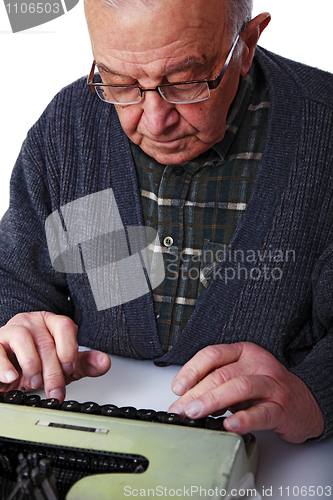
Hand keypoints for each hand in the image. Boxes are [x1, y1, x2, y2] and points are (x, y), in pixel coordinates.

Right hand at [0, 311, 110, 401]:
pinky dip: (4, 366)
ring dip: (31, 364)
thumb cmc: (37, 365)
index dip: (69, 348)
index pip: (65, 325)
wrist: (8, 371)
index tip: (70, 369)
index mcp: (50, 323)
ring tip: (34, 382)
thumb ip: (85, 364)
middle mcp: (30, 323)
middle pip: (46, 340)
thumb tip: (104, 362)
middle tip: (56, 390)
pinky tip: (12, 377)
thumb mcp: (63, 366)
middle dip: (53, 371)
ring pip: (22, 338)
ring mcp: (10, 331)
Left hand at [168, 342, 324, 442]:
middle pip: (222, 374)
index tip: (178, 387)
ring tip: (197, 413)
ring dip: (213, 401)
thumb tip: (185, 398)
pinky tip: (229, 426)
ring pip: (240, 387)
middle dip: (197, 392)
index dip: (191, 370)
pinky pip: (261, 413)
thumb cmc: (266, 388)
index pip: (212, 355)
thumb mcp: (240, 377)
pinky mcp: (282, 407)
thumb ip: (216, 383)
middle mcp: (257, 364)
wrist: (304, 402)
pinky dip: (243, 420)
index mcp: (244, 352)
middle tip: (181, 407)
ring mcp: (271, 384)